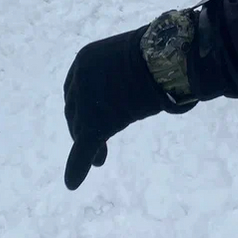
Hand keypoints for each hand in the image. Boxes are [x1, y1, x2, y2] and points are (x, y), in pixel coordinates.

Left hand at [63, 13, 196, 189]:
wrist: (164, 58)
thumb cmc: (157, 55)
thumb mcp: (132, 62)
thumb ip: (122, 75)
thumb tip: (140, 84)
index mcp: (85, 59)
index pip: (77, 90)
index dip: (84, 108)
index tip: (96, 119)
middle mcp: (79, 77)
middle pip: (77, 110)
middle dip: (84, 128)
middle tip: (97, 145)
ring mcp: (86, 100)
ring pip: (82, 127)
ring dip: (88, 146)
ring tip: (99, 159)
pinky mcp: (94, 121)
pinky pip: (84, 146)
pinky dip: (78, 165)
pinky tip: (73, 182)